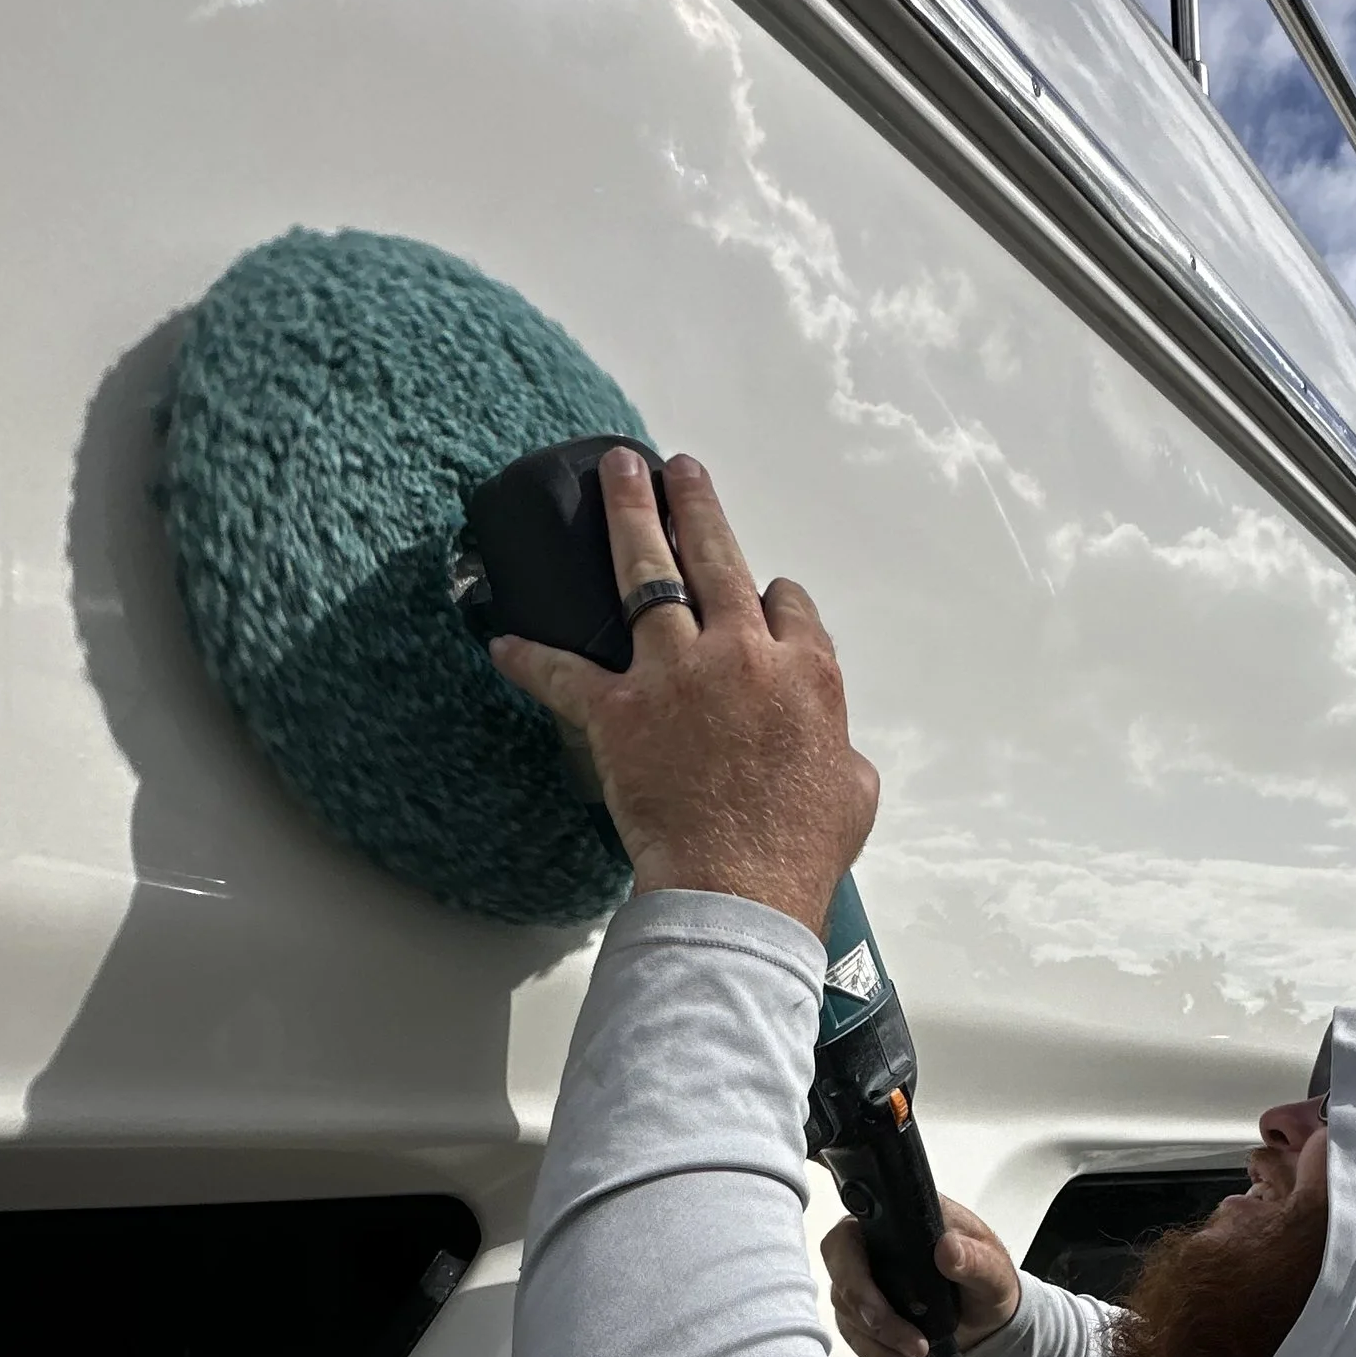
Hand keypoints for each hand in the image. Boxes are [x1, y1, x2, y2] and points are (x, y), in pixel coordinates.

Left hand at [490, 450, 876, 934]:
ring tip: (618, 476)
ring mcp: (675, 675)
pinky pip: (562, 673)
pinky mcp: (617, 711)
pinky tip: (501, 640)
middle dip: (697, 505)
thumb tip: (835, 750)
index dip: (775, 597)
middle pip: (717, 558)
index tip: (763, 596)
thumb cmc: (800, 849)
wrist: (740, 887)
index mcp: (805, 671)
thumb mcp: (854, 790)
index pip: (789, 604)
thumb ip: (842, 749)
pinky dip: (528, 659)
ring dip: (631, 517)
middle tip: (679, 469)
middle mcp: (740, 653)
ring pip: (646, 575)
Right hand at [822, 1198, 1020, 1356]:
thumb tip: (947, 1248)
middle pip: (840, 1273)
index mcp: (895, 1223)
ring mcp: (863, 1283)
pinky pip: (855, 1337)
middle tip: (908, 1338)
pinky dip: (878, 1354)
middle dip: (868, 1310)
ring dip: (878, 1338)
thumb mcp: (993, 1269)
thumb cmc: (986, 1280)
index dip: (850, 1259)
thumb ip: (975, 1259)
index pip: (851, 1231)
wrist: (987, 1320)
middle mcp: (869, 1248)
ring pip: (845, 1309)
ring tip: (918, 1352)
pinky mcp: (863, 1317)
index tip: (876, 1296)